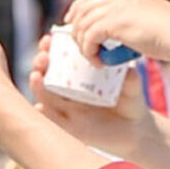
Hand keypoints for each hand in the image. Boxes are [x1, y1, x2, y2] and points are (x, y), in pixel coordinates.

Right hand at [29, 34, 147, 153]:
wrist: (134, 130)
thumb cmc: (129, 102)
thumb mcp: (131, 89)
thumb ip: (131, 80)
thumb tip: (130, 71)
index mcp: (77, 75)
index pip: (57, 58)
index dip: (49, 47)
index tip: (49, 38)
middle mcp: (66, 90)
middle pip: (44, 73)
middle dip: (39, 62)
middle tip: (43, 55)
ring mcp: (65, 109)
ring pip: (43, 95)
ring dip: (36, 84)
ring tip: (36, 76)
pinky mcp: (68, 128)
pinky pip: (51, 120)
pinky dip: (43, 113)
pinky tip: (40, 107)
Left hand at [64, 0, 169, 66]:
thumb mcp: (150, 18)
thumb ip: (132, 19)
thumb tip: (118, 33)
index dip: (80, 6)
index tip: (75, 21)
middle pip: (83, 5)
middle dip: (75, 25)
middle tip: (77, 42)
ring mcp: (117, 7)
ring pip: (84, 23)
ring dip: (83, 43)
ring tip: (91, 56)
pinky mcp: (115, 22)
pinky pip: (89, 36)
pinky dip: (89, 51)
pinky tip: (98, 61)